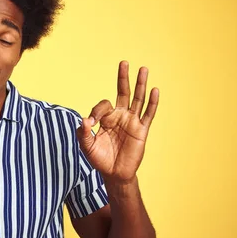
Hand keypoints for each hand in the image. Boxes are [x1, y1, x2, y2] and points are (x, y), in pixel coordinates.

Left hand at [77, 61, 158, 182]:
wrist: (113, 174)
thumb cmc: (99, 159)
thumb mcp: (86, 146)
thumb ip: (82, 133)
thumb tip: (83, 120)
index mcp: (106, 118)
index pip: (103, 105)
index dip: (96, 111)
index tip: (90, 124)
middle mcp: (120, 116)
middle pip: (123, 93)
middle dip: (123, 78)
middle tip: (123, 63)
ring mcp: (132, 122)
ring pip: (137, 99)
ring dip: (140, 84)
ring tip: (143, 69)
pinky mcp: (141, 130)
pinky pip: (148, 114)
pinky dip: (152, 102)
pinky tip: (154, 90)